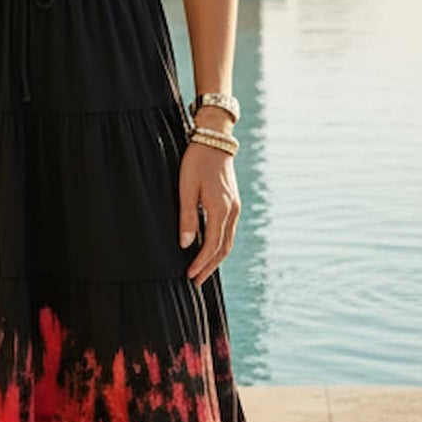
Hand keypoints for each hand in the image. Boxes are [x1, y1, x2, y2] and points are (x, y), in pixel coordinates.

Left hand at [179, 136, 239, 285]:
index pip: (213, 245)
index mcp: (221, 208)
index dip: (201, 263)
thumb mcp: (186, 188)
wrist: (215, 140)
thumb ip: (187, 217)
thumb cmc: (196, 162)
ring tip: (202, 271)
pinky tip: (210, 249)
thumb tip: (186, 244)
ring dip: (216, 258)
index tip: (189, 276)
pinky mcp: (233, 203)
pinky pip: (229, 231)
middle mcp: (232, 211)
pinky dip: (220, 245)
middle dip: (210, 266)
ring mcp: (235, 207)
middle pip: (224, 248)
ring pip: (228, 241)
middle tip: (195, 281)